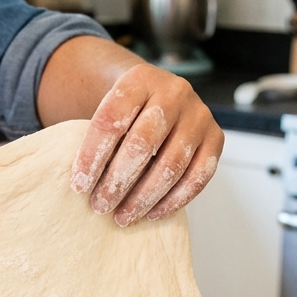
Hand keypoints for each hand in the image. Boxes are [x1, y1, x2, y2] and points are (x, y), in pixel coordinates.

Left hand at [70, 63, 222, 224]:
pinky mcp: (216, 137)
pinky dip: (174, 200)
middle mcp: (174, 91)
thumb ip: (99, 137)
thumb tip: (83, 184)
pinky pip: (198, 176)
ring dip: (144, 197)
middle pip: (143, 143)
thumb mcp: (110, 112)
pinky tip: (152, 214)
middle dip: (118, 180)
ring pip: (172, 164)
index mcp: (139, 79)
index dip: (93, 155)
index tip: (79, 185)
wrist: (160, 97)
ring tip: (122, 216)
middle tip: (100, 205)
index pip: (112, 119)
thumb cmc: (128, 113)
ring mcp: (199, 114)